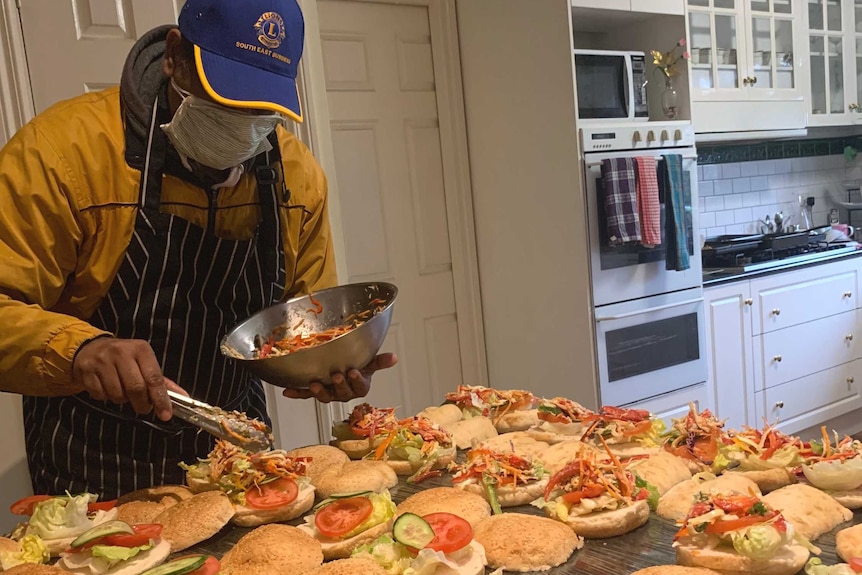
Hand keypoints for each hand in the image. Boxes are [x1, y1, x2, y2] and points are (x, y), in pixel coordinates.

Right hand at [72, 337, 185, 420]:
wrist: (90, 348)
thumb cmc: (124, 358)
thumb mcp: (144, 362)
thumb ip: (162, 381)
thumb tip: (183, 397)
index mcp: (141, 349)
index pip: (154, 378)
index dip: (160, 399)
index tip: (166, 414)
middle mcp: (121, 353)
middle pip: (136, 388)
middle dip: (142, 404)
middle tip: (144, 408)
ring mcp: (102, 361)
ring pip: (117, 394)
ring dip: (123, 400)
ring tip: (123, 391)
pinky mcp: (86, 371)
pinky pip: (100, 395)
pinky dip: (106, 398)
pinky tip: (108, 388)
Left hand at [282, 353, 397, 402]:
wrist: (346, 370)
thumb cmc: (359, 367)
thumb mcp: (369, 363)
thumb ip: (379, 361)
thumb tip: (394, 357)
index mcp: (359, 386)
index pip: (360, 386)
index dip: (357, 380)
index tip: (353, 372)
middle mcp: (345, 393)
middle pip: (343, 393)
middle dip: (339, 385)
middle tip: (336, 376)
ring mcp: (330, 393)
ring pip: (326, 396)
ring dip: (320, 392)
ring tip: (315, 384)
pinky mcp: (315, 391)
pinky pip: (306, 394)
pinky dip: (297, 393)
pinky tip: (287, 391)